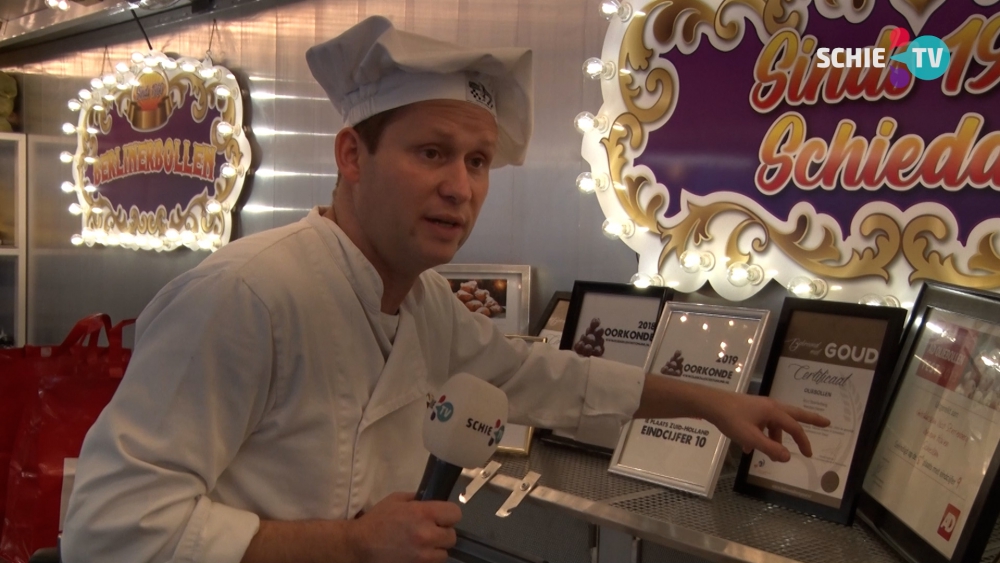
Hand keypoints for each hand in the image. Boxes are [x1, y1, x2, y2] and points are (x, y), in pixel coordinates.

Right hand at [352, 492, 461, 562]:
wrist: (359, 546)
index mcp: (423, 513)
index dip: (448, 515)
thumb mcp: (396, 500)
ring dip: (436, 549)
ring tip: (422, 545)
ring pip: (444, 554)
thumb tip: (430, 501)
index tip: (441, 517)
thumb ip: (416, 499)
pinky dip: (427, 559)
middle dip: (442, 533)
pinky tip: (415, 554)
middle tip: (430, 532)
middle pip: (452, 536)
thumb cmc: (376, 521)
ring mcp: (423, 555)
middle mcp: (427, 535)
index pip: (455, 513)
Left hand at [709, 392, 830, 461]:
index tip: (808, 455)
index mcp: (774, 411)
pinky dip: (761, 435)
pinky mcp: (750, 410)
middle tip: (826, 422)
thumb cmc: (732, 420)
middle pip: (795, 414)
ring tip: (773, 453)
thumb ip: (770, 448)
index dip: (803, 442)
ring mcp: (760, 407)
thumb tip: (788, 458)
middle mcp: (770, 406)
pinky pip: (762, 424)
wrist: (711, 405)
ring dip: (776, 437)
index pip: (795, 428)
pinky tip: (749, 448)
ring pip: (775, 423)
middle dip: (810, 420)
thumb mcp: (751, 438)